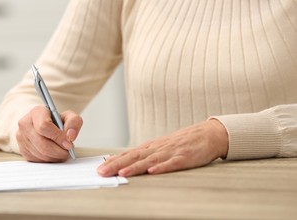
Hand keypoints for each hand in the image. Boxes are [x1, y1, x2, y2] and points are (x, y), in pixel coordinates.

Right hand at [16, 105, 82, 161]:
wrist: (42, 124)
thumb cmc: (55, 120)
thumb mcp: (68, 116)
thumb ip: (73, 122)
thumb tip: (70, 135)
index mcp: (36, 112)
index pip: (44, 126)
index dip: (58, 137)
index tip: (68, 143)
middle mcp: (25, 124)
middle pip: (42, 143)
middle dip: (58, 151)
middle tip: (68, 151)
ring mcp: (21, 137)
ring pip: (40, 153)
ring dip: (55, 157)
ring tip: (62, 153)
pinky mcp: (22, 149)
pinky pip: (37, 160)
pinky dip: (49, 160)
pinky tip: (54, 155)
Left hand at [97, 119, 227, 176]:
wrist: (207, 134)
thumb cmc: (181, 143)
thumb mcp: (159, 148)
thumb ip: (142, 155)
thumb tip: (121, 161)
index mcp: (150, 147)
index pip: (128, 154)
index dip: (113, 161)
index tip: (99, 167)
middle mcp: (157, 149)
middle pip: (134, 157)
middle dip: (117, 165)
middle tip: (102, 172)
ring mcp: (171, 152)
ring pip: (149, 160)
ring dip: (135, 167)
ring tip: (121, 172)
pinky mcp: (184, 157)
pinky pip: (172, 163)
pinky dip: (162, 167)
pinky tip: (152, 171)